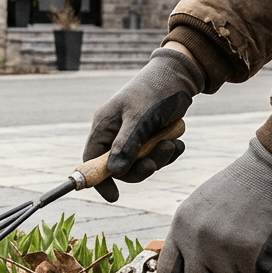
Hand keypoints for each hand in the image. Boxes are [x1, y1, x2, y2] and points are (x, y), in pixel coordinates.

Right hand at [83, 47, 204, 201]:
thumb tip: (115, 173)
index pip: (92, 159)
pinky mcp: (150, 136)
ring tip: (173, 143)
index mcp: (104, 125)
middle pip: (119, 167)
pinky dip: (168, 153)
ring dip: (159, 158)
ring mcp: (133, 135)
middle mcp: (115, 132)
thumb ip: (127, 145)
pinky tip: (178, 141)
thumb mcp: (140, 118)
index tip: (114, 196)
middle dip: (140, 168)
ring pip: (140, 163)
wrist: (180, 76)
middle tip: (156, 162)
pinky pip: (156, 156)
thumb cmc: (155, 91)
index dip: (99, 179)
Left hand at [155, 138, 271, 272]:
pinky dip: (266, 270)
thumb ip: (186, 243)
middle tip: (232, 266)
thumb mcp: (202, 210)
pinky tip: (267, 245)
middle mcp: (197, 239)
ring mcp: (223, 248)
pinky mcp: (251, 255)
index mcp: (181, 226)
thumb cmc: (239, 189)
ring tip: (251, 244)